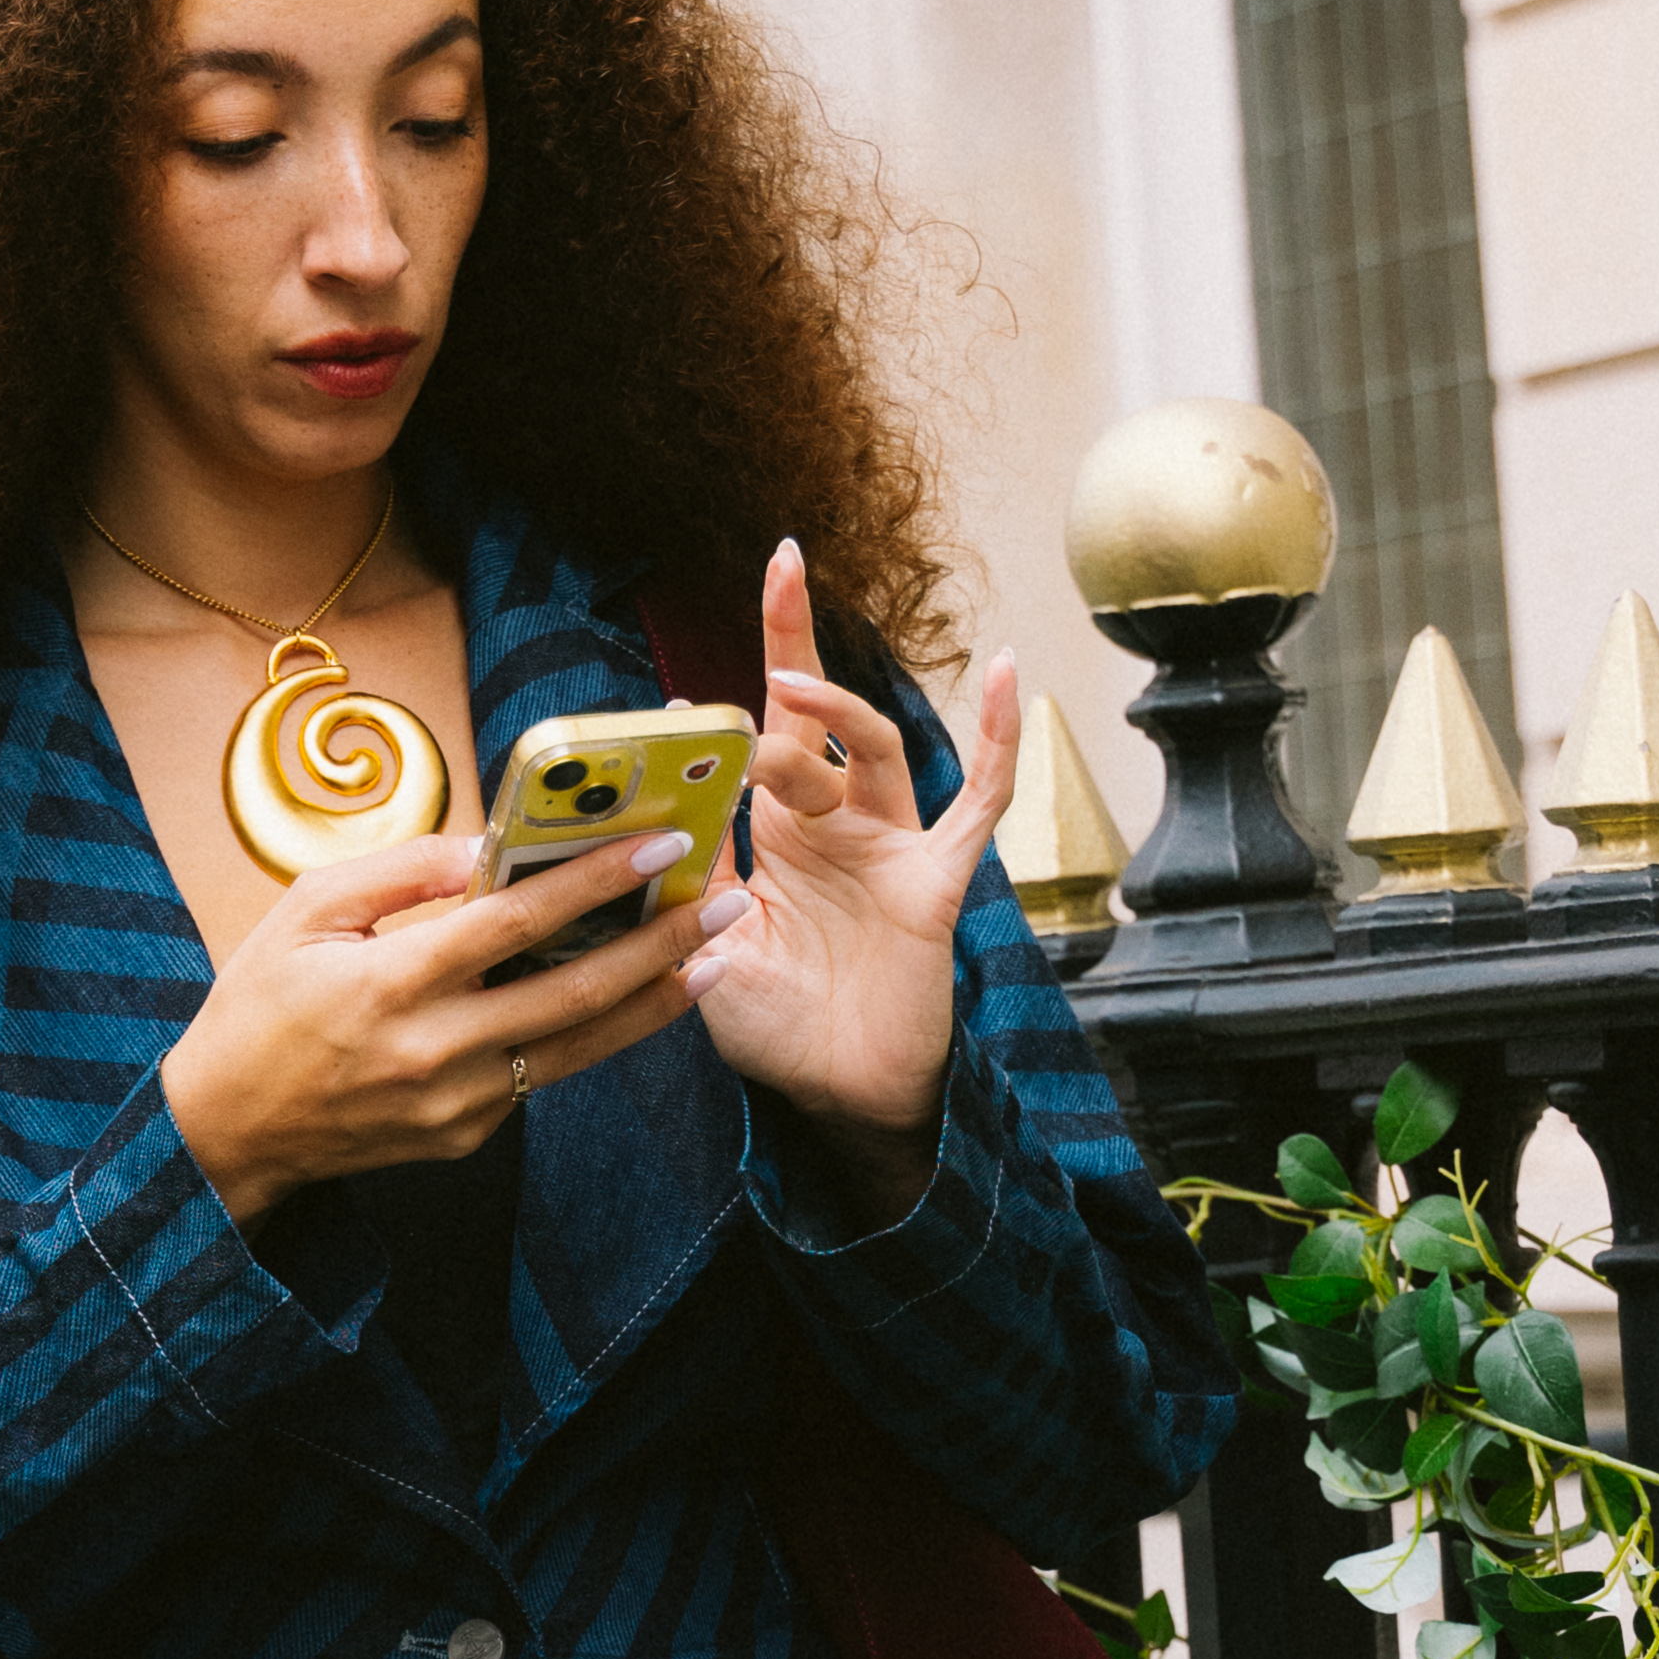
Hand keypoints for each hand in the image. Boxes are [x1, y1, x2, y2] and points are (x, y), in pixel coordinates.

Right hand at [163, 826, 701, 1222]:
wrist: (229, 1131)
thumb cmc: (260, 1004)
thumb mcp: (305, 910)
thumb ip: (400, 869)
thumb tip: (490, 848)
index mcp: (388, 984)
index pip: (511, 924)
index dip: (591, 882)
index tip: (658, 845)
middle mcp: (433, 1051)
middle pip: (573, 994)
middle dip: (659, 945)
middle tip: (725, 903)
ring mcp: (456, 1104)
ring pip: (578, 1047)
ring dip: (654, 1000)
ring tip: (712, 955)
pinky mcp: (467, 1134)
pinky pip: (540, 1072)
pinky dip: (594, 1032)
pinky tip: (636, 994)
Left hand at [683, 540, 1021, 1168]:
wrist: (838, 1097)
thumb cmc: (777, 1025)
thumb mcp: (703, 948)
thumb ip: (684, 882)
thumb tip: (649, 816)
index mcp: (775, 834)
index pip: (752, 741)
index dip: (717, 710)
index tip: (662, 703)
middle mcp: (833, 823)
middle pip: (816, 710)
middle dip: (795, 636)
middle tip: (781, 562)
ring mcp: (887, 844)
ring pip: (872, 748)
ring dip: (833, 710)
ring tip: (786, 681)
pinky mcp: (933, 879)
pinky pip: (978, 802)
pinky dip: (998, 741)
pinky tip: (1009, 674)